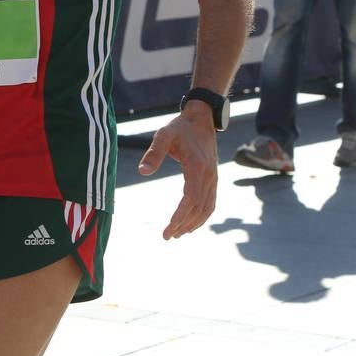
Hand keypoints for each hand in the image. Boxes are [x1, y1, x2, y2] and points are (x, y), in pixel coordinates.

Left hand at [138, 102, 217, 239]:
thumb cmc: (180, 127)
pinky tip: (191, 223)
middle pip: (199, 208)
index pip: (191, 199)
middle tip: (168, 237)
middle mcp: (208, 176)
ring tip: (178, 234)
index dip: (180, 216)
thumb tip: (142, 172)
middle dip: (184, 225)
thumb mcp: (163, 135)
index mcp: (197, 167)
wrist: (201, 119)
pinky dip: (202, 216)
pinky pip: (210, 202)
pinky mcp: (213, 178)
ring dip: (194, 223)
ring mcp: (213, 178)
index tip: (168, 229)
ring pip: (207, 208)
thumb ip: (153, 153)